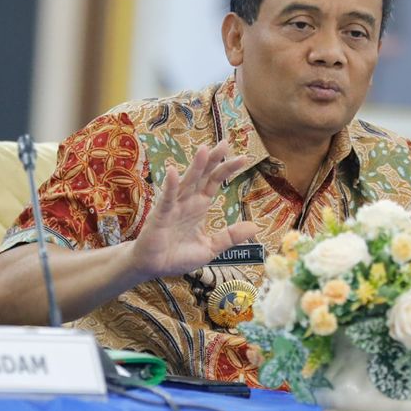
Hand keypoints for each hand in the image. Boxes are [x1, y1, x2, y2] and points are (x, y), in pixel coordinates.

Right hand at [128, 140, 260, 280]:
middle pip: (202, 176)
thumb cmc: (178, 255)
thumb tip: (256, 227)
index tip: (243, 158)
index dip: (227, 169)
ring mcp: (173, 206)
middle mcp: (187, 201)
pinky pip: (166, 198)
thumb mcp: (211, 247)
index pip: (214, 182)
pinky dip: (169, 185)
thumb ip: (230, 236)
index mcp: (199, 206)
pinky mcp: (160, 216)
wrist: (154, 267)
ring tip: (204, 150)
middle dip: (213, 159)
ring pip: (186, 182)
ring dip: (194, 167)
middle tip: (225, 143)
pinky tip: (173, 172)